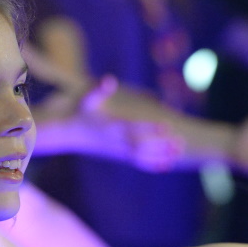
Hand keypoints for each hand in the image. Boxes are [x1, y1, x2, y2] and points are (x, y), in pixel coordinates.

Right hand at [33, 76, 182, 171]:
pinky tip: (166, 165)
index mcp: (111, 126)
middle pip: (142, 145)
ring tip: (179, 152)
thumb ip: (97, 90)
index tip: (167, 126)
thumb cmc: (78, 111)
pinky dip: (151, 164)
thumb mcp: (85, 98)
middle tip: (180, 143)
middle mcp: (116, 140)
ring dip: (160, 155)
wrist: (67, 132)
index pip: (133, 128)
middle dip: (161, 145)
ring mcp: (117, 148)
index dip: (150, 128)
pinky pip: (136, 161)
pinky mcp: (118, 152)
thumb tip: (108, 80)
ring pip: (142, 155)